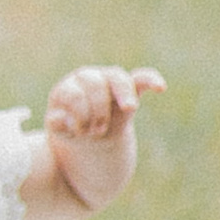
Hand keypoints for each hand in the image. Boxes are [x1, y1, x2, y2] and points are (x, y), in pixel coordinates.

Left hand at [43, 62, 164, 212]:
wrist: (91, 141)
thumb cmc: (73, 134)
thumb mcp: (61, 134)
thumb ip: (58, 126)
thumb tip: (58, 118)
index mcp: (66, 89)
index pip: (74, 94)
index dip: (80, 114)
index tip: (81, 132)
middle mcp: (87, 79)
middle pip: (95, 82)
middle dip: (98, 108)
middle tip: (97, 131)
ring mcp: (108, 83)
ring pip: (117, 77)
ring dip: (123, 94)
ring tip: (128, 108)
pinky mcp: (129, 91)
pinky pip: (141, 79)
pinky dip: (150, 80)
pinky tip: (160, 87)